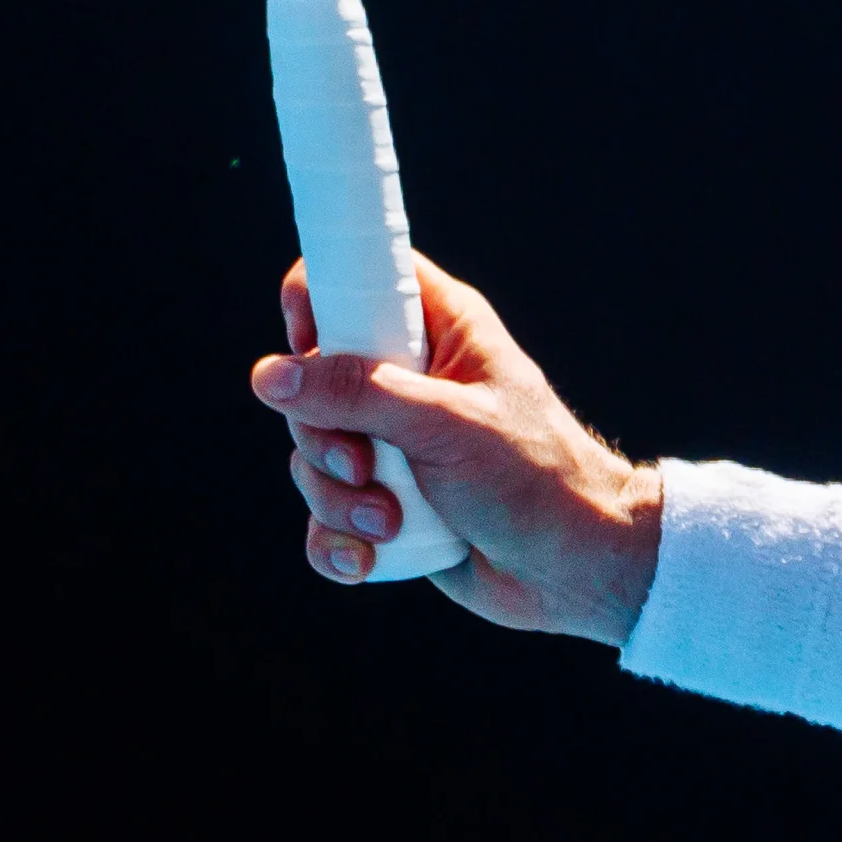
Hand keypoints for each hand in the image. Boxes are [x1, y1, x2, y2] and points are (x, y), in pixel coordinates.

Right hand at [249, 252, 660, 640]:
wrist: (571, 565)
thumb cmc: (533, 475)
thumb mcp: (446, 424)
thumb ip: (358, 393)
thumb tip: (270, 375)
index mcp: (441, 329)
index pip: (358, 277)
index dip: (318, 302)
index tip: (309, 349)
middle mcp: (410, 377)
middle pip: (312, 379)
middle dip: (323, 435)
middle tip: (365, 465)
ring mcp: (392, 440)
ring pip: (312, 452)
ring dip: (337, 498)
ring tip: (388, 521)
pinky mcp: (383, 498)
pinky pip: (323, 513)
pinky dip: (336, 539)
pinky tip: (367, 558)